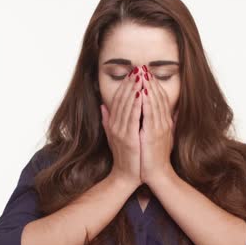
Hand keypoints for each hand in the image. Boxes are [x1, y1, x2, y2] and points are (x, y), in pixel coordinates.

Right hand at [100, 67, 143, 188]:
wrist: (127, 176)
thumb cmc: (127, 157)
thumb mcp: (114, 136)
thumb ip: (108, 121)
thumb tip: (103, 106)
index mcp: (114, 124)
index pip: (118, 99)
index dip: (125, 85)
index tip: (133, 73)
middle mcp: (116, 126)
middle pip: (123, 99)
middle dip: (131, 83)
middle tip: (138, 68)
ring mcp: (121, 132)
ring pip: (128, 105)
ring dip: (134, 89)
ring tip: (141, 76)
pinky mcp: (129, 138)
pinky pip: (133, 117)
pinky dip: (137, 104)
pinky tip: (142, 93)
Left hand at [139, 65, 177, 185]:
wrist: (158, 175)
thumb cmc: (156, 158)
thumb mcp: (162, 138)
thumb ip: (166, 125)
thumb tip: (172, 114)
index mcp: (165, 122)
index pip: (160, 99)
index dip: (154, 85)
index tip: (147, 73)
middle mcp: (164, 122)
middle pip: (158, 97)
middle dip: (150, 82)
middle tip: (143, 68)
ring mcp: (160, 128)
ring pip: (154, 103)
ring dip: (147, 87)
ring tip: (141, 74)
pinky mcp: (153, 135)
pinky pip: (149, 115)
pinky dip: (146, 102)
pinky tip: (141, 92)